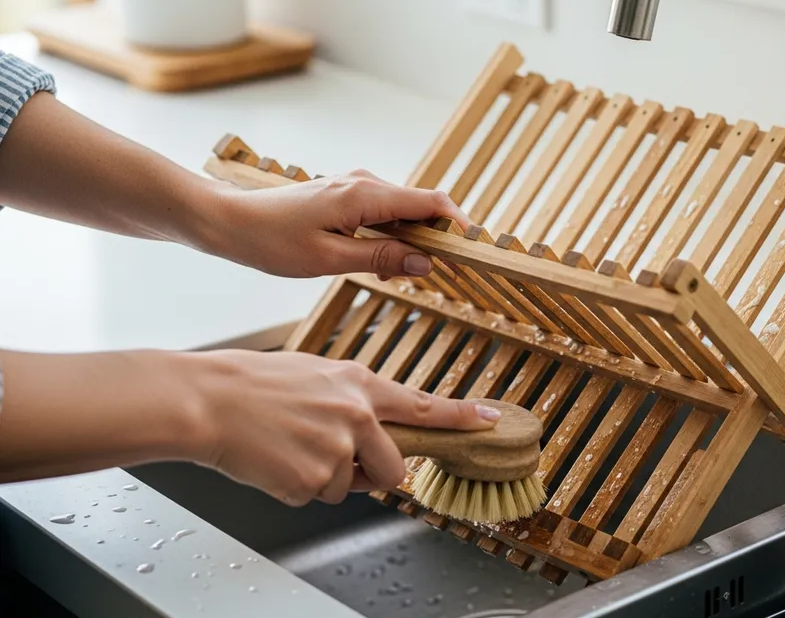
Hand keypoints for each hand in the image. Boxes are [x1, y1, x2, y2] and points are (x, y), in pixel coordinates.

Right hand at [191, 349, 500, 505]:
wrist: (207, 399)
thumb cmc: (252, 385)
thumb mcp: (315, 374)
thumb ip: (351, 401)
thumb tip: (370, 431)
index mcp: (360, 384)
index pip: (423, 405)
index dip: (461, 417)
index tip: (491, 421)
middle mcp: (358, 415)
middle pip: (395, 469)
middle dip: (376, 477)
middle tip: (342, 464)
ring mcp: (338, 449)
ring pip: (349, 488)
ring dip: (324, 479)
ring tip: (289, 447)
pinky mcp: (313, 479)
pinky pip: (315, 496)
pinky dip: (294, 487)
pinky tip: (273, 459)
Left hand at [205, 169, 470, 279]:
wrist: (227, 221)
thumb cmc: (270, 241)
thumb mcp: (328, 259)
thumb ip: (380, 258)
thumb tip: (424, 263)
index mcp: (364, 195)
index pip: (431, 203)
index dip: (459, 225)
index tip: (475, 250)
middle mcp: (365, 183)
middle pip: (423, 206)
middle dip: (440, 238)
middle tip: (450, 273)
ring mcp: (356, 186)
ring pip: (405, 211)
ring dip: (415, 239)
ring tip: (414, 273)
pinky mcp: (346, 196)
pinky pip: (386, 213)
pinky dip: (395, 235)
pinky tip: (387, 261)